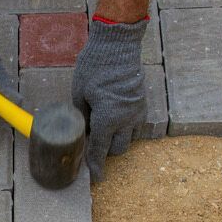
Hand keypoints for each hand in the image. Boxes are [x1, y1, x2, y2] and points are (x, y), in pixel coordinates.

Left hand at [72, 17, 147, 181]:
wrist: (118, 44)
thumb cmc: (94, 67)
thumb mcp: (79, 93)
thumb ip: (81, 117)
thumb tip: (81, 131)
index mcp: (108, 119)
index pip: (101, 150)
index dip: (96, 166)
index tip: (95, 177)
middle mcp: (127, 119)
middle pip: (117, 149)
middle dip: (105, 150)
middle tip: (90, 142)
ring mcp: (138, 112)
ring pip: (128, 138)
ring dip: (116, 139)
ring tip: (101, 127)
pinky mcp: (142, 103)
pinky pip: (135, 125)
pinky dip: (124, 127)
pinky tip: (112, 118)